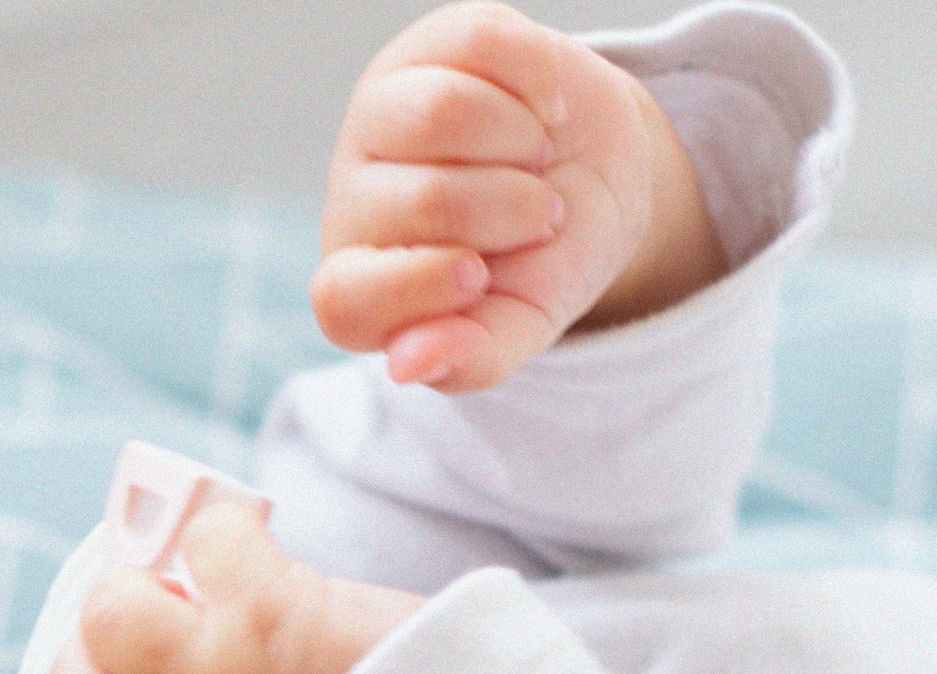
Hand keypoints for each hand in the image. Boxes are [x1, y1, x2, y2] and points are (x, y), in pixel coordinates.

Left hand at [312, 1, 725, 392]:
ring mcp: (381, 115)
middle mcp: (355, 200)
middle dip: (513, 210)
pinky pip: (485, 45)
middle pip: (426, 199)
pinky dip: (540, 81)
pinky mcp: (429, 46)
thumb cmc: (542, 265)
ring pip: (443, 112)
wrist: (591, 181)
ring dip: (522, 142)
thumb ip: (474, 357)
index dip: (419, 286)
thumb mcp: (522, 322)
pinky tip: (540, 106)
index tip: (481, 276)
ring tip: (531, 161)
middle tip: (535, 215)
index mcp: (362, 286)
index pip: (345, 299)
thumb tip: (409, 365)